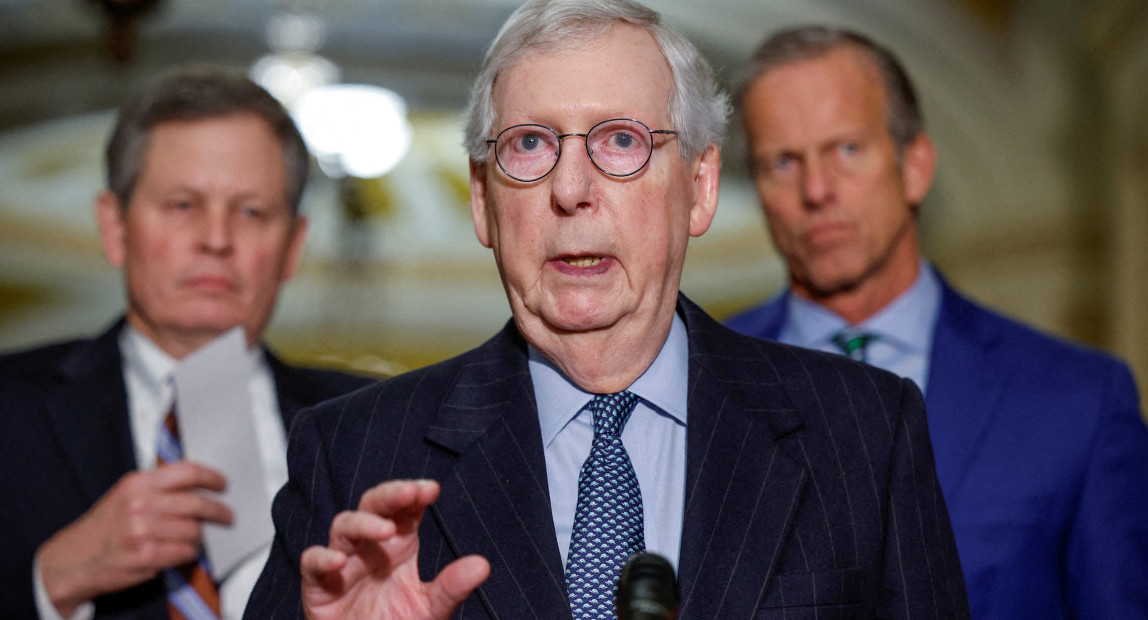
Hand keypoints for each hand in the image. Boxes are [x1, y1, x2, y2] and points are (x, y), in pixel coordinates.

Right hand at [38, 462, 231, 616]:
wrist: (72, 559)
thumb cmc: (104, 526)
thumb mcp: (126, 495)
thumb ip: (159, 487)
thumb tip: (200, 486)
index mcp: (137, 483)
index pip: (188, 472)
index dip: (212, 477)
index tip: (223, 485)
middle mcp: (140, 504)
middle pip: (197, 503)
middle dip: (219, 511)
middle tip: (227, 515)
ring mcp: (142, 531)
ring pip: (194, 530)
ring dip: (201, 536)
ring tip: (196, 537)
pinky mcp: (145, 556)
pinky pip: (185, 552)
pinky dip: (190, 552)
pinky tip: (184, 551)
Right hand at [301, 479, 490, 619]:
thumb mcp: (430, 610)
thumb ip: (451, 587)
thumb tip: (482, 565)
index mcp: (400, 545)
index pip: (406, 508)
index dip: (415, 493)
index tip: (431, 489)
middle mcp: (371, 547)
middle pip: (374, 505)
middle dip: (390, 495)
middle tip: (409, 492)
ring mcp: (343, 562)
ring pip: (344, 525)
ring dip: (364, 523)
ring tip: (386, 531)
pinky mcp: (318, 586)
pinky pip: (312, 562)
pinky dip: (321, 558)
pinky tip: (338, 563)